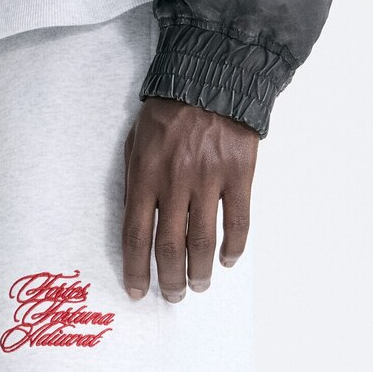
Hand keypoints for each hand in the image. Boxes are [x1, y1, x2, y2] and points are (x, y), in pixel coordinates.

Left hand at [121, 97, 258, 301]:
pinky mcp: (239, 174)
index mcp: (145, 174)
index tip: (138, 291)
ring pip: (203, 241)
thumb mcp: (136, 141)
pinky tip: (229, 260)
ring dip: (200, 271)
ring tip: (199, 285)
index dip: (136, 269)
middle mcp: (175, 180)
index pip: (135, 234)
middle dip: (169, 279)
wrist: (213, 75)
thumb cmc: (169, 110)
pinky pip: (238, 221)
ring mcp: (210, 178)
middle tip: (173, 296)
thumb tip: (134, 225)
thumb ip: (134, 181)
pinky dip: (234, 247)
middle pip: (169, 246)